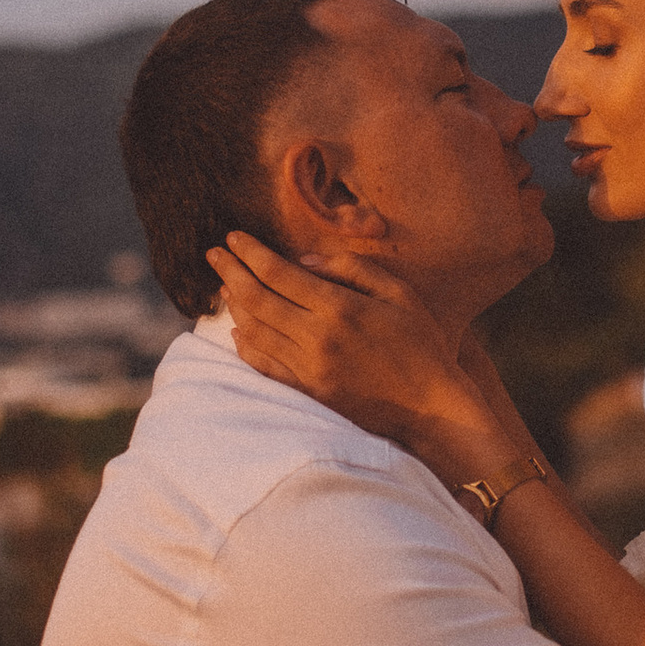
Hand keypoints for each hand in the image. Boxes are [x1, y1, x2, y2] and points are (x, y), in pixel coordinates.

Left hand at [207, 232, 502, 473]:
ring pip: (253, 331)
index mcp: (340, 308)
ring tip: (225, 286)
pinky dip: (245, 345)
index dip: (249, 252)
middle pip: (255, 299)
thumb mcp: (398, 294)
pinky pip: (263, 366)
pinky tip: (238, 330)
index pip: (277, 272)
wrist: (431, 408)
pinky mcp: (308, 393)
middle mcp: (317, 338)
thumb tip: (303, 259)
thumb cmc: (421, 345)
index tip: (232, 237)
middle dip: (229, 272)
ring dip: (234, 305)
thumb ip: (352, 269)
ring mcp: (309, 369)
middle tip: (213, 254)